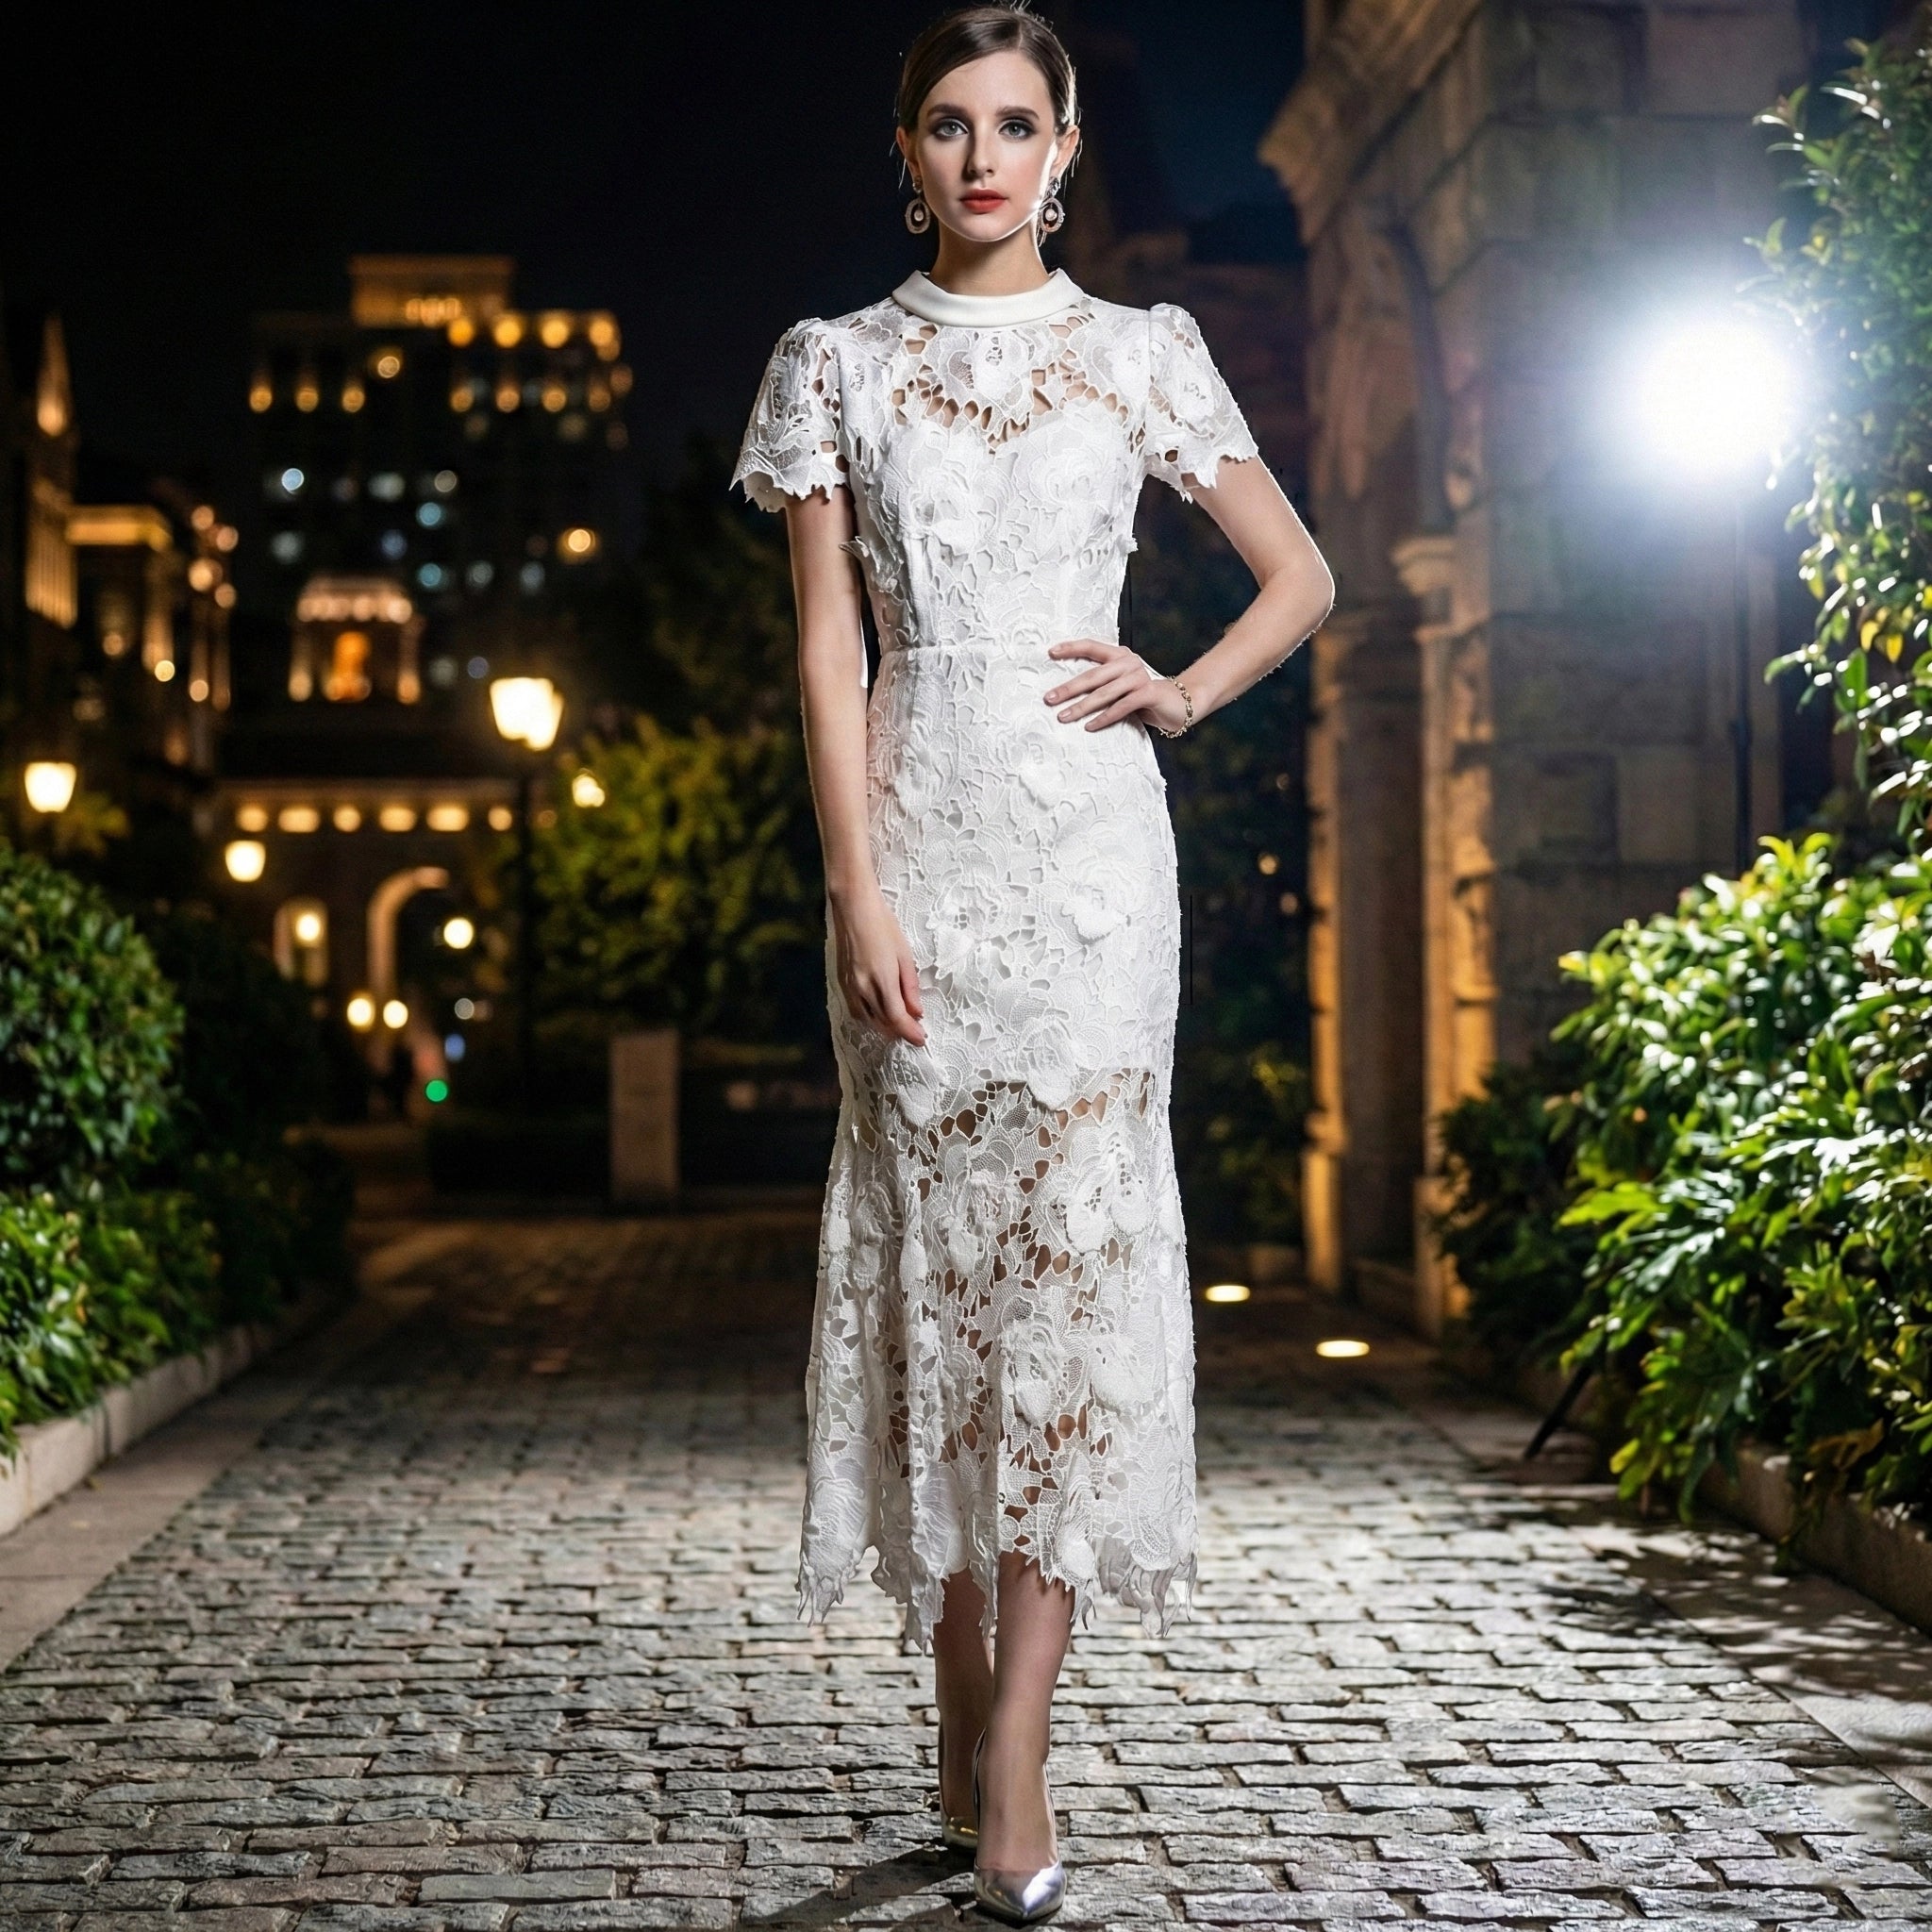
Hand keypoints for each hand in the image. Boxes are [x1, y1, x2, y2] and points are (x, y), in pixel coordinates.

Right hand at [830, 886, 926, 1045]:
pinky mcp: (842, 982)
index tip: (921, 1039)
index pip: (897, 1018)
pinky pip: (855, 1010)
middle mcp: (863, 988)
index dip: (910, 1032)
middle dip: (899, 1032)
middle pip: (882, 1023)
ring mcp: (850, 986)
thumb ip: (910, 987)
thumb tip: (917, 1012)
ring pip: (866, 1020)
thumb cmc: (884, 926)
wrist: (854, 909)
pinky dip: (869, 1017)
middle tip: (914, 1033)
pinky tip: (878, 1013)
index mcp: (882, 980)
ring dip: (883, 1027)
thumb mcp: (905, 955)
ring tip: (898, 1026)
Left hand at [1044, 639, 1191, 732]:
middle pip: (1093, 674)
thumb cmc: (1142, 697)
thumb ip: (1101, 684)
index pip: (1091, 646)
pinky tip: (1089, 727)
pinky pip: (1122, 706)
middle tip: (1049, 698)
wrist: (1180, 704)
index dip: (1071, 648)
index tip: (1050, 652)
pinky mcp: (1149, 693)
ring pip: (1104, 692)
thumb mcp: (1120, 687)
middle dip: (1069, 688)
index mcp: (1119, 655)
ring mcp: (1139, 677)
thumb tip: (1065, 693)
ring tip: (1063, 716)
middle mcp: (1128, 662)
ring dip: (1082, 707)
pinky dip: (1104, 717)